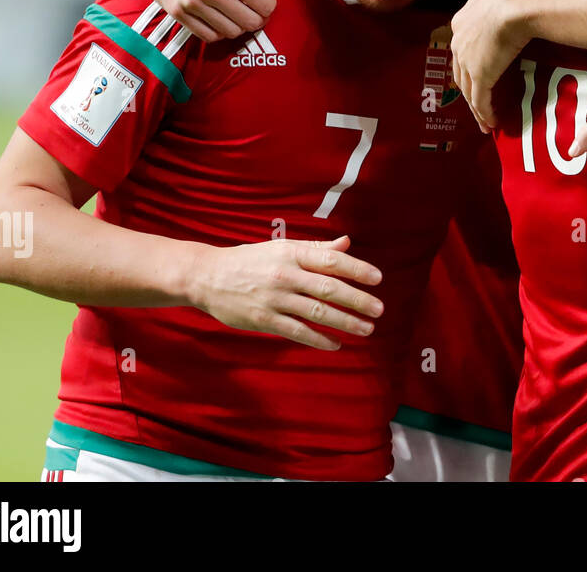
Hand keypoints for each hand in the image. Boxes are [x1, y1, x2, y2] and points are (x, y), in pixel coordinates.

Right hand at [134, 0, 282, 41]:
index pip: (264, 5)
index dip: (271, 3)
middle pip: (250, 23)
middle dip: (259, 17)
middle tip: (256, 8)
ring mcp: (192, 5)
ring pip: (230, 32)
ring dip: (240, 25)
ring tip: (239, 12)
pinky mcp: (178, 13)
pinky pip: (207, 36)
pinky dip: (220, 31)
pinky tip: (222, 18)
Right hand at [188, 234, 383, 350]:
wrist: (207, 276)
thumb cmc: (251, 259)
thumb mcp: (282, 247)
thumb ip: (315, 249)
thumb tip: (346, 243)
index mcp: (292, 253)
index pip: (331, 260)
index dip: (357, 269)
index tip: (378, 279)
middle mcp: (285, 275)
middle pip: (328, 288)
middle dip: (357, 300)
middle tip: (379, 310)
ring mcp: (274, 299)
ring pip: (316, 312)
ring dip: (344, 322)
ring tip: (366, 329)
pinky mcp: (263, 320)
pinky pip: (297, 331)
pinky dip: (319, 339)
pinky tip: (336, 344)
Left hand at [450, 0, 533, 130]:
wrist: (518, 1)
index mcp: (462, 20)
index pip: (463, 47)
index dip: (470, 62)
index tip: (479, 73)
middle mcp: (459, 41)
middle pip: (461, 71)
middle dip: (469, 89)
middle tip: (478, 103)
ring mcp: (467, 60)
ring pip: (469, 89)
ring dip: (477, 107)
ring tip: (485, 121)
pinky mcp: (480, 75)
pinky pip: (480, 100)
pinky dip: (485, 113)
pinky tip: (492, 123)